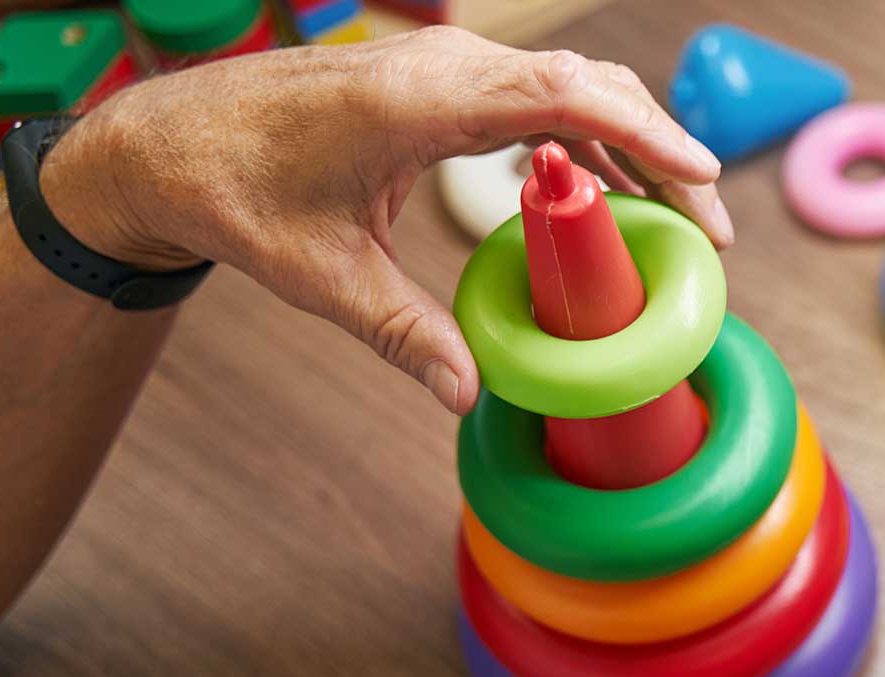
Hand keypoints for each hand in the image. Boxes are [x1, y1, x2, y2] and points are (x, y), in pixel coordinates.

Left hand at [36, 27, 730, 413]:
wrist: (172, 139)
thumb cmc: (238, 194)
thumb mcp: (321, 276)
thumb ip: (403, 333)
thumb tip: (470, 399)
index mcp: (417, 101)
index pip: (560, 96)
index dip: (644, 132)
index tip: (702, 177)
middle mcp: (442, 68)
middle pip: (587, 87)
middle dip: (662, 151)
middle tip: (712, 230)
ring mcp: (445, 68)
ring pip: (569, 89)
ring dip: (631, 145)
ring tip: (683, 219)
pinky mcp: (442, 82)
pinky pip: (536, 100)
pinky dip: (585, 142)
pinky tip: (609, 193)